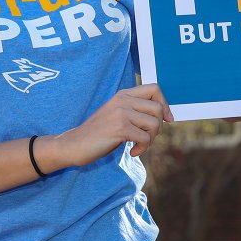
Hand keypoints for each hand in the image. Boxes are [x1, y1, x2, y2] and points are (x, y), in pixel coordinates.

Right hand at [53, 83, 173, 167]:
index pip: (155, 88)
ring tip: (139, 145)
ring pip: (154, 124)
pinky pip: (145, 138)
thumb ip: (136, 111)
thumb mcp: (118, 115)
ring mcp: (121, 113)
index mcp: (123, 94)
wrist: (74, 145)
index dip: (165, 104)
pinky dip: (142, 148)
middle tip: (146, 137)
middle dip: (158, 127)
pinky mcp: (119, 128)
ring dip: (151, 139)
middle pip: (158, 108)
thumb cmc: (99, 133)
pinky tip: (132, 152)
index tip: (166, 119)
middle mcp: (122, 100)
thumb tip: (166, 115)